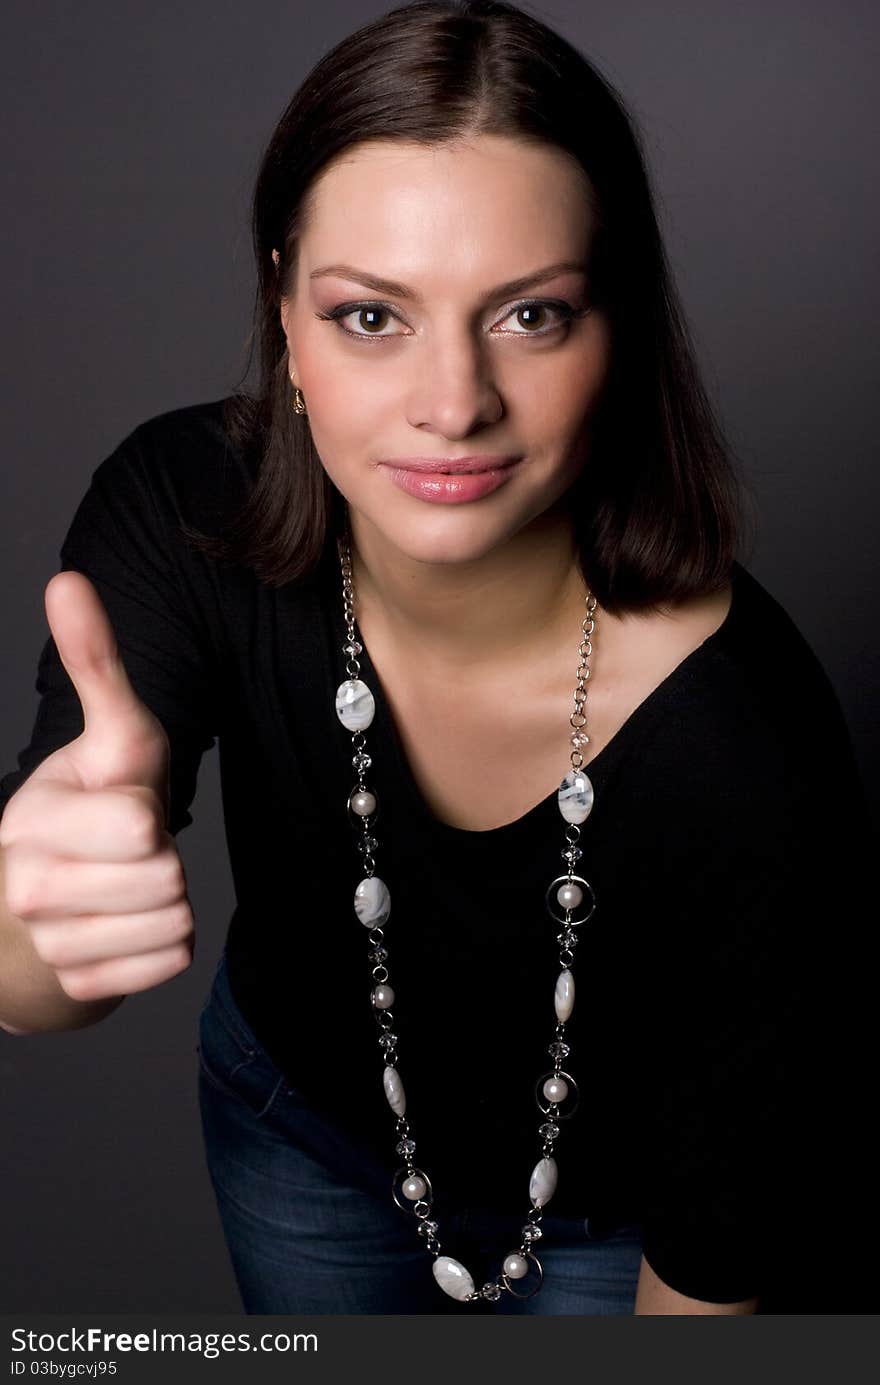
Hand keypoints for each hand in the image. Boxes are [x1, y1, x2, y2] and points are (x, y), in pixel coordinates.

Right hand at [0, 571, 193, 999]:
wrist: (43, 901)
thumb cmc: (89, 805)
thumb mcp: (106, 736)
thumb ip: (94, 663)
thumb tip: (67, 579)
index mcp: (32, 820)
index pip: (141, 827)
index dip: (149, 814)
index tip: (121, 809)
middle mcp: (29, 887)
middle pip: (165, 878)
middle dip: (164, 860)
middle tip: (129, 851)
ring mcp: (54, 944)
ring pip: (173, 921)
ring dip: (168, 902)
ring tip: (129, 883)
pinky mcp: (85, 985)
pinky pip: (172, 960)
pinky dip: (166, 943)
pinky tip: (131, 924)